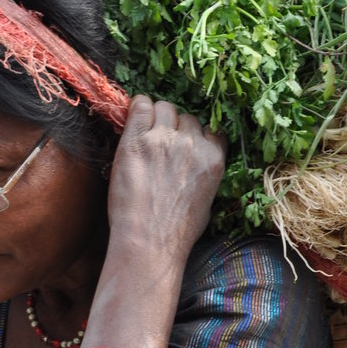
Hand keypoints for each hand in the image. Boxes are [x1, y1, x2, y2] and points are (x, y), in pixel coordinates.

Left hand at [106, 96, 226, 259]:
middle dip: (175, 129)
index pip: (210, 129)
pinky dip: (137, 109)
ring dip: (156, 118)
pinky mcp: (137, 139)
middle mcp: (192, 144)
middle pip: (186, 117)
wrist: (149, 242)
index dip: (195, 137)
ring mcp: (164, 139)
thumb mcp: (207, 204)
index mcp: (214, 159)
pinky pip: (140, 105)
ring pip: (164, 108)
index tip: (185, 146)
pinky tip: (133, 121)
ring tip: (145, 138)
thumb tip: (198, 165)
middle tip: (160, 148)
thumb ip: (206, 176)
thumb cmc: (177, 233)